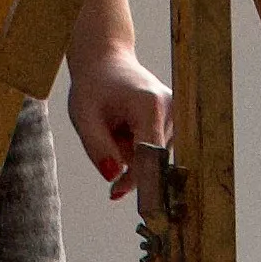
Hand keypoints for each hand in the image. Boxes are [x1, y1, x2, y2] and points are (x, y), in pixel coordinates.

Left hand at [62, 0, 169, 194]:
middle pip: (151, 160)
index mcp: (150, 106)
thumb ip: (97, 148)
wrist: (106, 61)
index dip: (135, 180)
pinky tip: (126, 128)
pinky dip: (136, 147)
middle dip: (126, 162)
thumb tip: (114, 178)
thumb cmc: (93, 87)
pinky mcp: (176, 121)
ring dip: (130, 152)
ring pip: (152, 158)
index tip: (126, 201)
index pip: (148, 156)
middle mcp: (171, 110)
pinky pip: (154, 151)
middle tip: (107, 142)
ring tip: (115, 125)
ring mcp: (177, 115)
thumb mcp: (83, 117)